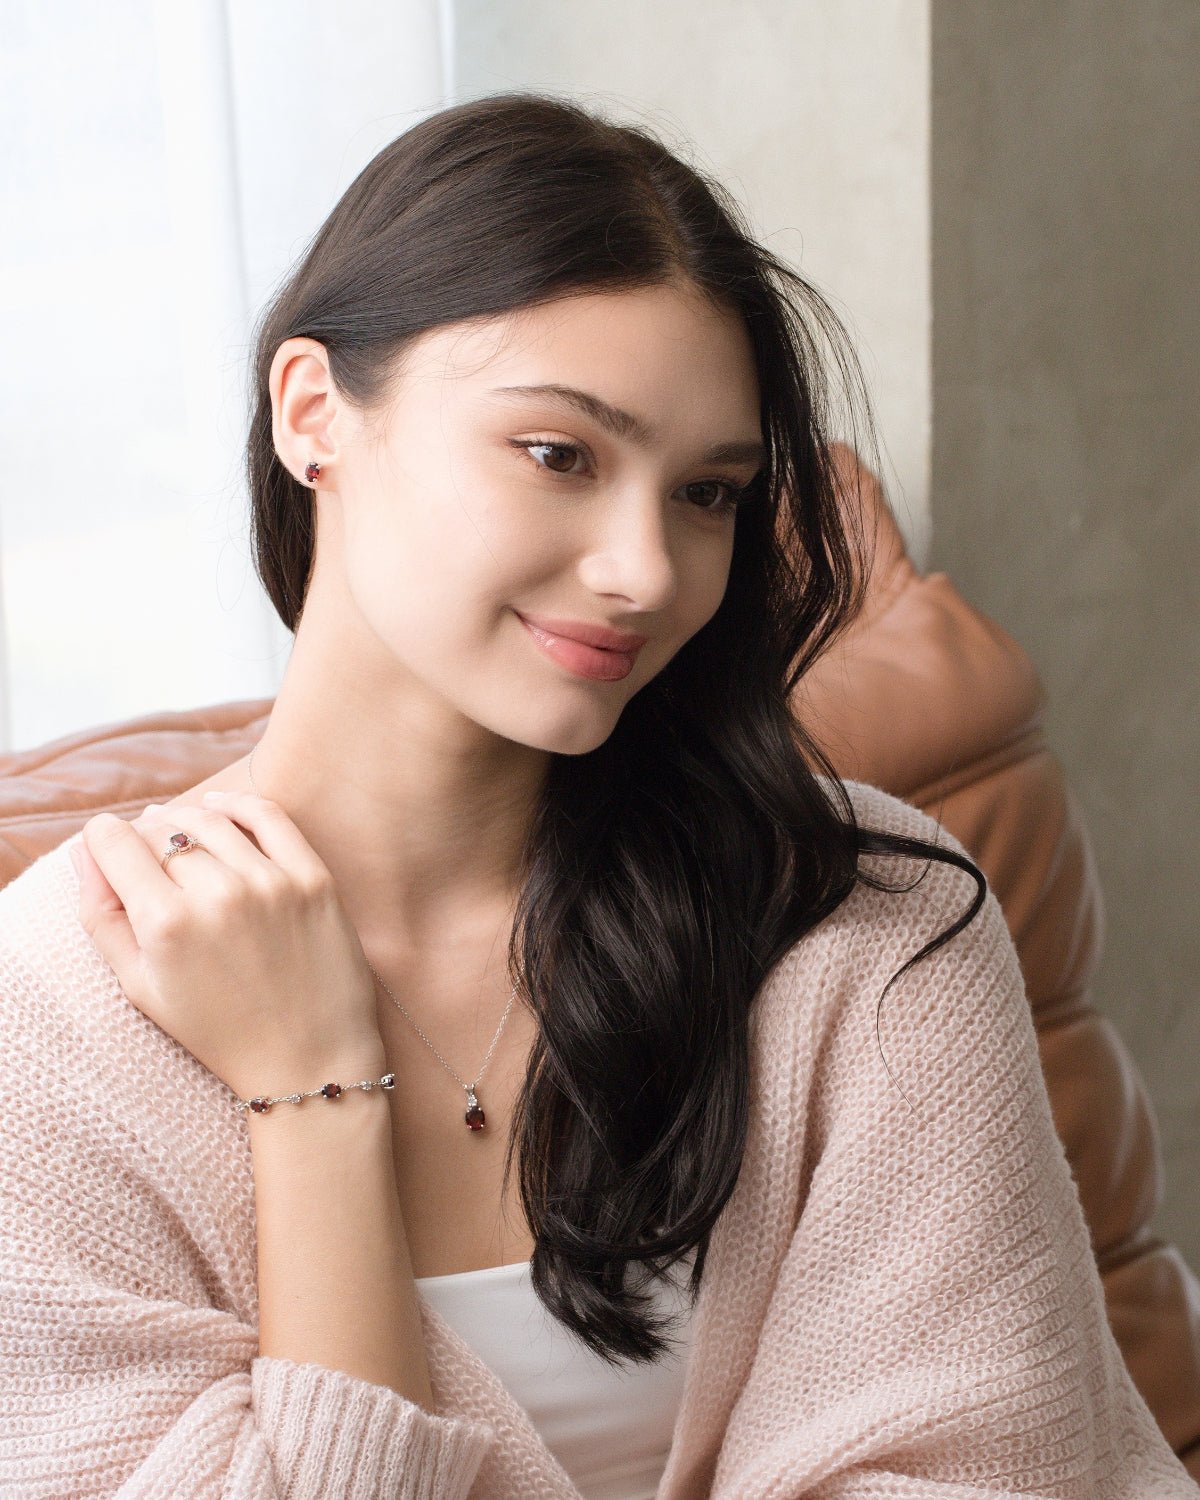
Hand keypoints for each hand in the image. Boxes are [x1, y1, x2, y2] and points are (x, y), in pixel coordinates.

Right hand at [73, 791, 385, 1102]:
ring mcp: (271, 882)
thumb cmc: (219, 1031)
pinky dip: (236, 804)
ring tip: (172, 829)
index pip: (114, 844)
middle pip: (161, 832)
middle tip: (143, 852)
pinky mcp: (313, 878)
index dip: (101, 840)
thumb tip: (86, 853)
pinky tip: (217, 806)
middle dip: (143, 837)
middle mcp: (219, 895)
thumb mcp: (141, 987)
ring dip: (182, 819)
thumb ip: (103, 918)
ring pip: (209, 820)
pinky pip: (267, 816)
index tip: (106, 848)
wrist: (308, 1059)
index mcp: (168, 925)